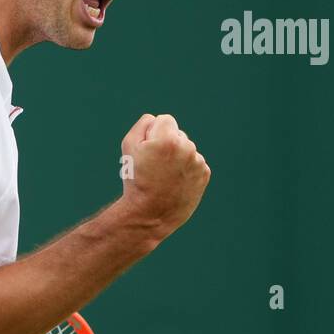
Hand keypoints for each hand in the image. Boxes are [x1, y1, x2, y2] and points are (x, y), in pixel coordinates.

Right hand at [118, 113, 210, 239]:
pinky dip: (185, 169)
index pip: (165, 119)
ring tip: (164, 176)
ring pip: (186, 149)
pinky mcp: (205, 174)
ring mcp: (198, 162)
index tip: (148, 149)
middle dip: (167, 144)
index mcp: (168, 139)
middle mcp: (187, 148)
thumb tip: (156, 120)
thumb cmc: (136, 180)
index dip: (153, 133)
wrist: (151, 213)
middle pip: (177, 134)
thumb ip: (142, 125)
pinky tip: (174, 182)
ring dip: (177, 157)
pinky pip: (194, 163)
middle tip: (154, 166)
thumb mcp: (128, 148)